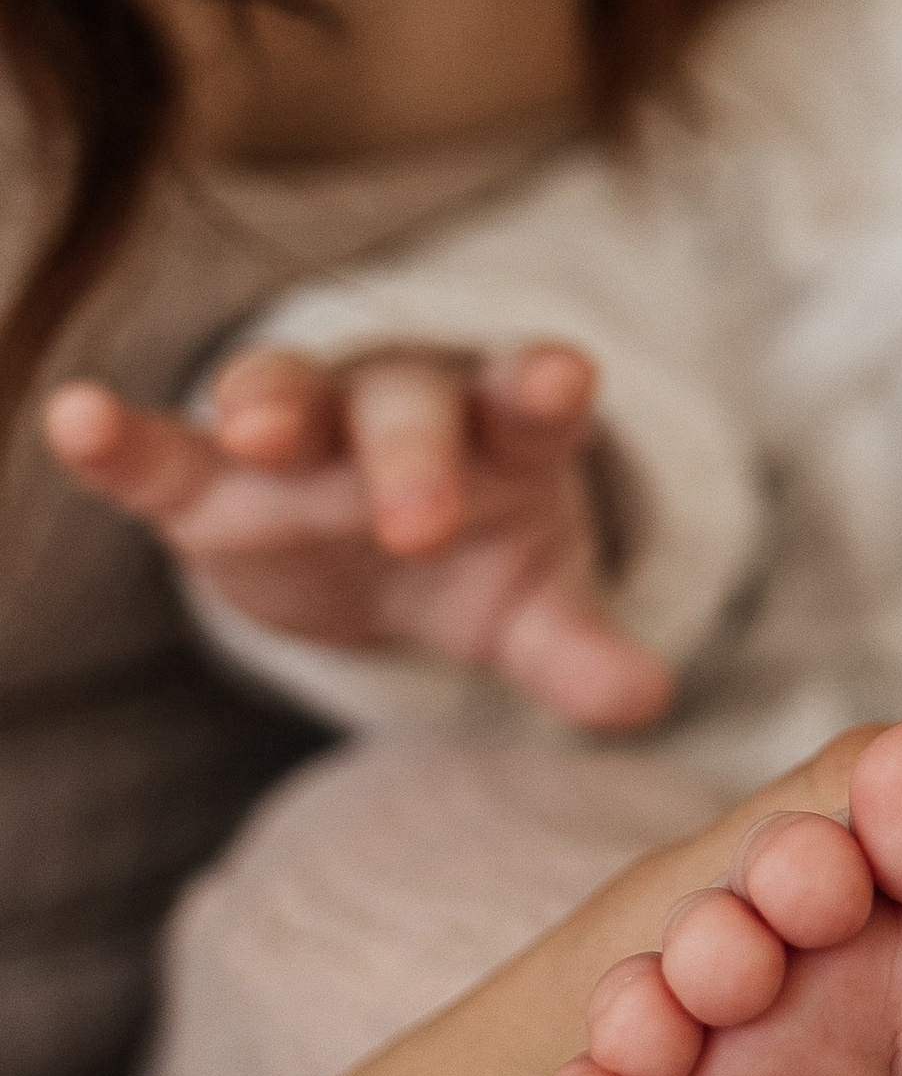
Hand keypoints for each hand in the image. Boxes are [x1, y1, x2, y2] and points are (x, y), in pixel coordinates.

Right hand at [44, 341, 670, 728]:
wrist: (383, 541)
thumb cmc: (481, 553)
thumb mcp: (534, 605)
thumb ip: (582, 649)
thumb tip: (649, 699)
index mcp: (502, 432)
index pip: (530, 398)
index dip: (544, 384)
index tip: (560, 376)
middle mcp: (403, 409)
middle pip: (409, 410)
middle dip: (413, 457)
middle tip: (420, 522)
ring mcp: (303, 433)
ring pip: (287, 393)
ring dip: (274, 402)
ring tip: (259, 428)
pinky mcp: (211, 480)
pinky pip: (162, 449)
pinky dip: (121, 436)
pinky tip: (78, 417)